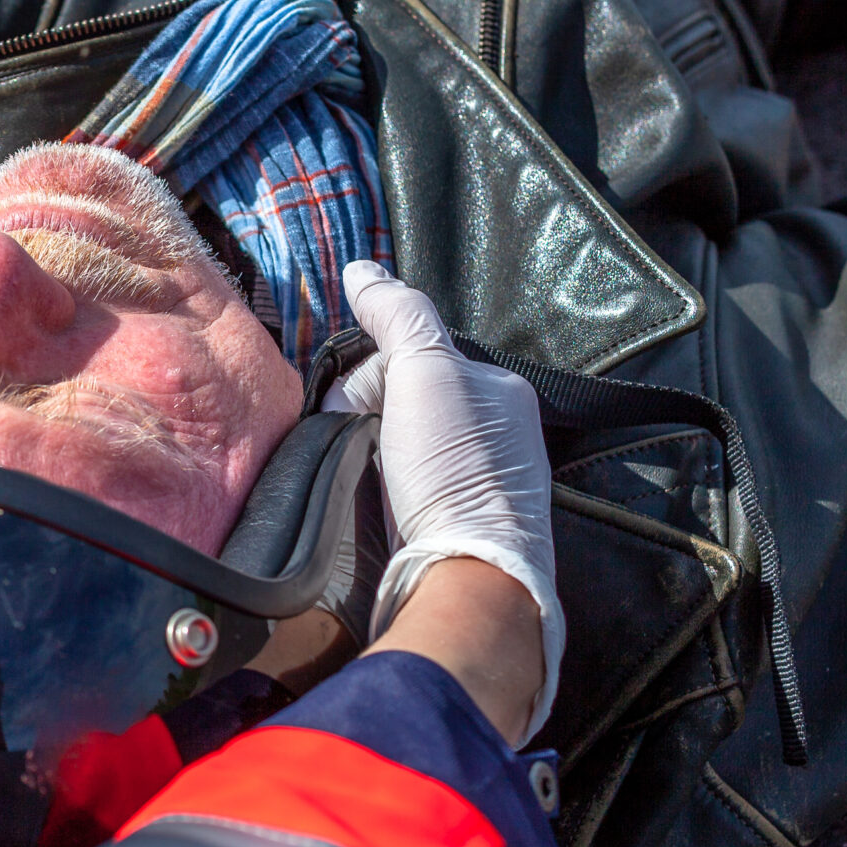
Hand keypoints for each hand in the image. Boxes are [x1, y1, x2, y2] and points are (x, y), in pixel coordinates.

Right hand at [325, 261, 563, 744]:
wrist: (464, 576)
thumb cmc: (456, 474)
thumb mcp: (426, 374)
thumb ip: (398, 316)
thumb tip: (364, 270)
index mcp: (500, 391)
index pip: (416, 354)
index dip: (368, 370)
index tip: (346, 400)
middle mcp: (495, 433)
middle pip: (402, 399)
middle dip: (363, 413)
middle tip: (349, 439)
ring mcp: (473, 482)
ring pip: (395, 445)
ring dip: (364, 452)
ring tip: (354, 475)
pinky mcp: (448, 524)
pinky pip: (398, 488)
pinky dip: (374, 489)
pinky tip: (365, 503)